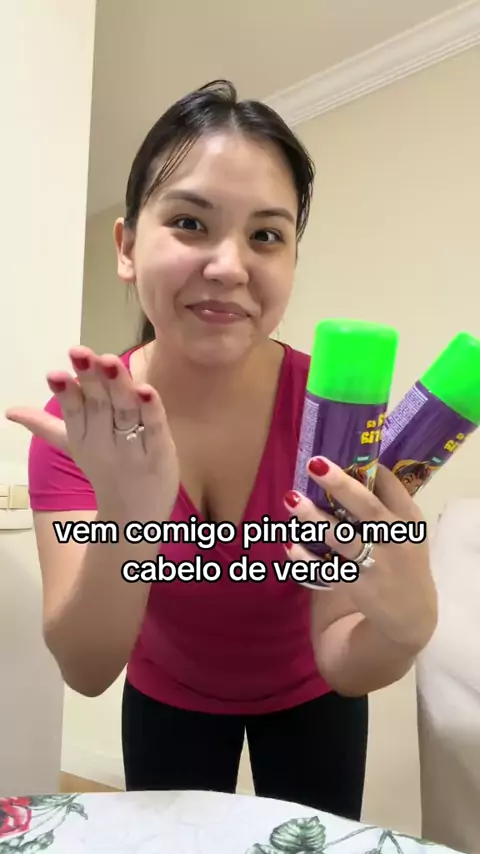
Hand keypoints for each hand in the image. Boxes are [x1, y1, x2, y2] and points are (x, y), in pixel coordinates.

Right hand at [5, 346, 178, 515]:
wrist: (135, 514)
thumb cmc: (105, 470)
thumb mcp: (74, 446)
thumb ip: (45, 426)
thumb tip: (10, 411)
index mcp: (82, 437)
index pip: (73, 411)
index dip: (65, 392)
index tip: (54, 372)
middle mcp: (105, 441)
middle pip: (98, 406)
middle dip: (91, 379)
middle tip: (82, 353)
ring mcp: (133, 447)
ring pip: (125, 412)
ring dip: (118, 386)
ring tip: (110, 361)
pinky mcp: (160, 452)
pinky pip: (155, 428)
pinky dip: (151, 410)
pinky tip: (146, 390)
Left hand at [284, 457, 437, 650]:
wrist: (411, 614)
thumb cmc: (402, 559)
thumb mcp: (406, 531)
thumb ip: (385, 505)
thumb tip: (350, 469)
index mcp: (408, 520)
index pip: (391, 486)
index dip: (368, 469)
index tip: (344, 454)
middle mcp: (394, 539)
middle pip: (366, 508)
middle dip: (340, 485)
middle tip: (314, 464)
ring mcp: (376, 564)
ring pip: (343, 538)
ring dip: (315, 519)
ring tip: (291, 499)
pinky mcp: (358, 586)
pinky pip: (327, 569)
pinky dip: (306, 558)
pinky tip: (288, 544)